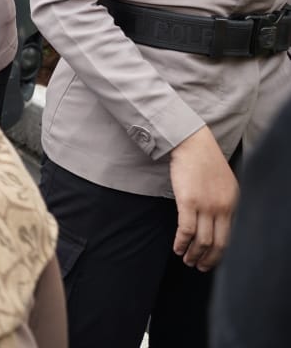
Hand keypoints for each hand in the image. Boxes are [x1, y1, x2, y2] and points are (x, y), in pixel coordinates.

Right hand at [169, 125, 237, 270]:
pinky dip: (181, 243)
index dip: (220, 254)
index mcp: (234, 204)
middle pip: (218, 244)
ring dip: (193, 254)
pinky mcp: (188, 202)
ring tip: (186, 259)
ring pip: (202, 240)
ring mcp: (206, 205)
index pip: (231, 238)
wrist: (192, 144)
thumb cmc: (205, 162)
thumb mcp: (225, 185)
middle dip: (208, 259)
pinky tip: (176, 248)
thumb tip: (217, 224)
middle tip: (199, 267)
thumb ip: (224, 204)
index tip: (212, 261)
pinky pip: (185, 230)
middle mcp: (223, 208)